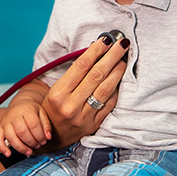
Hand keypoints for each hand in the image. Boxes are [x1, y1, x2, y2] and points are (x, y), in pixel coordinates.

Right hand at [0, 100, 50, 155]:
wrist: (20, 104)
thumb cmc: (32, 110)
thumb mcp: (42, 113)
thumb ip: (46, 125)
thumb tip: (48, 137)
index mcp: (26, 110)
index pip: (33, 124)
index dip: (40, 135)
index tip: (44, 141)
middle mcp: (14, 115)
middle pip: (22, 132)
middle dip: (31, 142)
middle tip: (38, 146)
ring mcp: (5, 122)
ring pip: (10, 137)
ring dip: (21, 147)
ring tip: (29, 152)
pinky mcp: (0, 128)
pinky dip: (2, 148)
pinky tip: (9, 154)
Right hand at [40, 35, 127, 149]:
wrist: (52, 136)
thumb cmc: (54, 107)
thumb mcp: (56, 89)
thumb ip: (74, 74)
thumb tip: (94, 52)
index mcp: (59, 93)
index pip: (81, 66)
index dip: (95, 51)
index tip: (106, 39)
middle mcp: (71, 105)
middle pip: (96, 75)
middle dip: (111, 56)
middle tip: (122, 44)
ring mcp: (84, 117)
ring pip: (105, 89)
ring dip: (117, 71)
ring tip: (124, 59)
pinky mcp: (94, 125)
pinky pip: (109, 104)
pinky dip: (116, 89)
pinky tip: (120, 78)